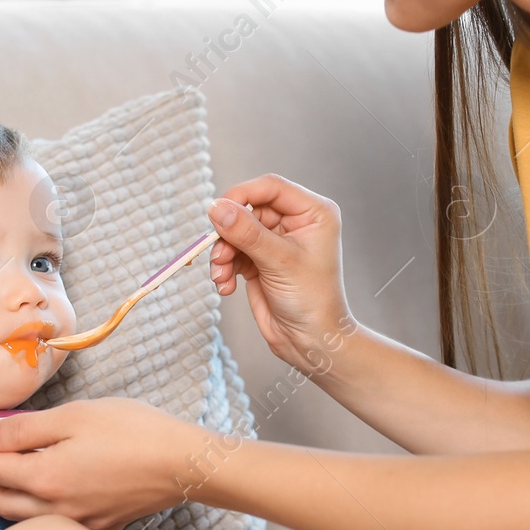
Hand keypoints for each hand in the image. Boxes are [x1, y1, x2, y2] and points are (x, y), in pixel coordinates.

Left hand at [0, 398, 202, 529]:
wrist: (184, 463)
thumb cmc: (133, 431)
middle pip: (1, 499)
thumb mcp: (74, 416)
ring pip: (24, 519)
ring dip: (0, 503)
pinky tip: (39, 506)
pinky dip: (34, 517)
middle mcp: (55, 508)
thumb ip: (24, 429)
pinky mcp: (100, 527)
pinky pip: (55, 528)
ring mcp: (79, 523)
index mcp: (44, 477)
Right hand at [207, 175, 359, 374]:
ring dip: (223, 253)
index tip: (218, 211)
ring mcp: (275, 242)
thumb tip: (216, 208)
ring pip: (236, 232)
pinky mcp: (259, 261)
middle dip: (229, 234)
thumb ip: (246, 233)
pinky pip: (232, 253)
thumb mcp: (279, 262)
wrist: (311, 341)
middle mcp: (295, 223)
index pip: (271, 188)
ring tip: (221, 275)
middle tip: (219, 255)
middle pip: (248, 210)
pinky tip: (226, 286)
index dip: (242, 195)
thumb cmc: (311, 301)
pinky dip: (224, 268)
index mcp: (313, 213)